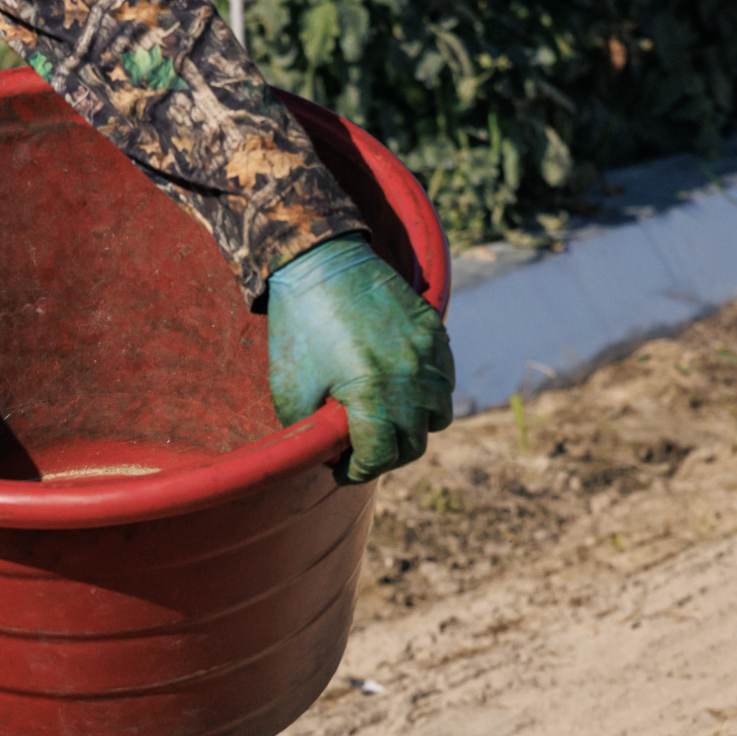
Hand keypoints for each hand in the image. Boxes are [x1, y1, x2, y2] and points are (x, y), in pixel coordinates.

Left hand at [264, 236, 453, 483]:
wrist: (320, 263)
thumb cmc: (299, 328)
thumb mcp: (291, 391)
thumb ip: (314, 434)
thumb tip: (333, 456)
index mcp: (372, 395)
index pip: (380, 458)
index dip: (357, 472)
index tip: (342, 470)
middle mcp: (409, 378)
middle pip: (413, 445)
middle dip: (386, 456)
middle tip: (362, 451)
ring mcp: (428, 354)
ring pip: (438, 416)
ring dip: (413, 428)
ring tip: (385, 421)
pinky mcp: (435, 332)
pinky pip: (445, 381)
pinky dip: (428, 395)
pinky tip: (398, 389)